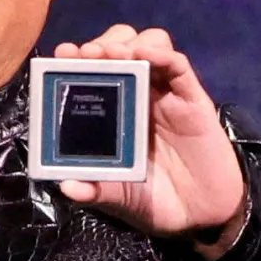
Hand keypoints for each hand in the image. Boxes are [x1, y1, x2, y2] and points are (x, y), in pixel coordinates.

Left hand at [53, 26, 246, 256]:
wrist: (199, 217)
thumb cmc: (155, 201)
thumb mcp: (117, 197)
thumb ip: (94, 190)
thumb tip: (66, 186)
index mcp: (114, 113)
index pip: (95, 72)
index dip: (78, 58)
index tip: (62, 54)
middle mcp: (138, 96)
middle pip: (120, 48)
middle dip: (102, 43)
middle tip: (87, 53)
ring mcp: (166, 95)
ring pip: (150, 46)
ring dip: (130, 43)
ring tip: (112, 53)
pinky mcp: (192, 100)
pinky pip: (179, 66)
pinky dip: (162, 54)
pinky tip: (146, 55)